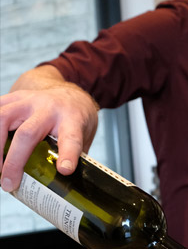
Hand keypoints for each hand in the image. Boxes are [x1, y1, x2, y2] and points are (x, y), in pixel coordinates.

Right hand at [0, 70, 98, 191]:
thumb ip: (75, 157)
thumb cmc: (76, 119)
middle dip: (14, 161)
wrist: (70, 94)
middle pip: (28, 133)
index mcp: (73, 120)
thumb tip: (66, 189)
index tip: (64, 170)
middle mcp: (51, 108)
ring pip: (4, 117)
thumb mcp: (84, 136)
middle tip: (8, 184)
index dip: (67, 154)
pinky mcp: (15, 98)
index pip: (71, 138)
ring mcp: (30, 101)